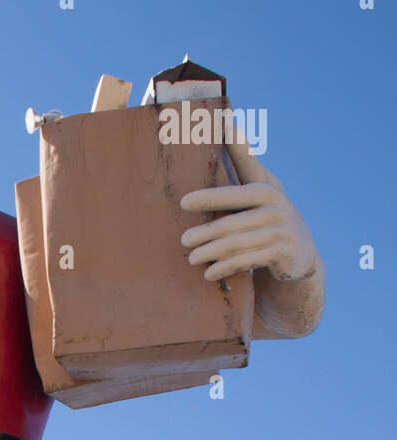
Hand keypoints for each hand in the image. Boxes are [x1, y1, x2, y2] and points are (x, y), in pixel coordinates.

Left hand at [178, 115, 318, 283]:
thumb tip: (229, 123)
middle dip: (206, 232)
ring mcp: (280, 232)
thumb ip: (244, 159)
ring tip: (191, 259)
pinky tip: (209, 273)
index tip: (183, 202)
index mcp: (265, 190)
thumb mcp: (261, 185)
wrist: (300, 252)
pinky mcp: (282, 253)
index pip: (233, 194)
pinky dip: (227, 267)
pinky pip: (248, 261)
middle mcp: (275, 209)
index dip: (209, 197)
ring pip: (238, 243)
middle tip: (183, 240)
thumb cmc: (270, 213)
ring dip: (212, 252)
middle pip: (233, 222)